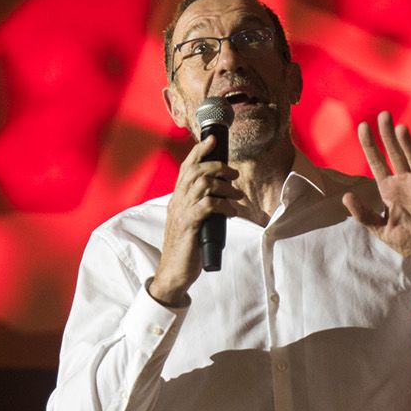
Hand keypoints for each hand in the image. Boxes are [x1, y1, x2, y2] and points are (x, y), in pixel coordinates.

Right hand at [149, 135, 242, 305]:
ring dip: (224, 187)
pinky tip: (231, 213)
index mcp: (178, 198)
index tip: (212, 139)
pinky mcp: (189, 226)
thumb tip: (222, 196)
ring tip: (237, 196)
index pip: (187, 167)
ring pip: (203, 185)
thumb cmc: (187, 247)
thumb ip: (202, 206)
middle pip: (196, 171)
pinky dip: (223, 205)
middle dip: (218, 167)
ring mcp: (182, 213)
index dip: (199, 151)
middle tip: (234, 174)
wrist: (174, 272)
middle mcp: (178, 202)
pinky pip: (207, 206)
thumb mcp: (193, 221)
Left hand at [342, 112, 410, 264]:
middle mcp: (405, 183)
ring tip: (400, 128)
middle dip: (388, 136)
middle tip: (383, 115)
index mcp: (389, 190)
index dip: (370, 145)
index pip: (377, 163)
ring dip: (408, 145)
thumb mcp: (382, 230)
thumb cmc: (410, 240)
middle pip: (395, 154)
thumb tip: (346, 197)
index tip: (362, 126)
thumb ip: (365, 215)